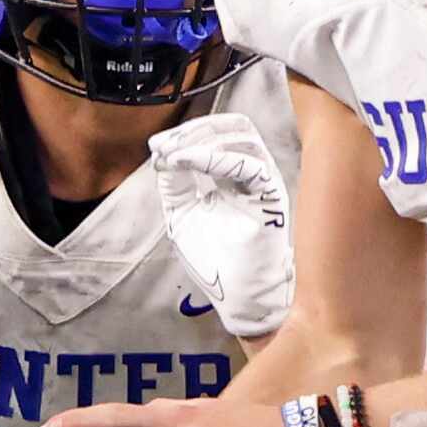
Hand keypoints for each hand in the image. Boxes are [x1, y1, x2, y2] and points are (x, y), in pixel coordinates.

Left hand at [150, 115, 294, 339]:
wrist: (237, 297)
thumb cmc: (216, 261)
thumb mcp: (182, 215)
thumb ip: (175, 183)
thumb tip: (163, 153)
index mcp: (234, 177)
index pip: (216, 137)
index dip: (185, 134)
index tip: (155, 145)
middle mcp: (253, 175)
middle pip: (232, 129)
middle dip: (193, 130)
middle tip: (164, 145)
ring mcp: (264, 184)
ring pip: (242, 139)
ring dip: (201, 140)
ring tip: (172, 154)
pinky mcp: (271, 198)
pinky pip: (247, 166)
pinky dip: (212, 158)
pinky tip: (185, 163)